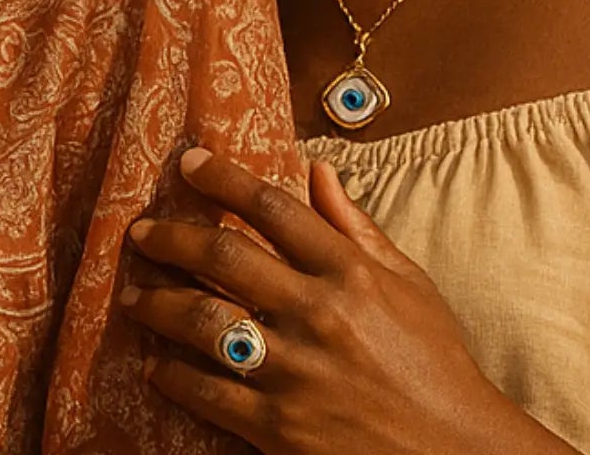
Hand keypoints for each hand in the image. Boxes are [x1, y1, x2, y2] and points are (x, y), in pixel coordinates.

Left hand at [115, 148, 572, 454]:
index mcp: (352, 275)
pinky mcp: (278, 425)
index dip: (223, 177)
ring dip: (155, 304)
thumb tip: (317, 169)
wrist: (456, 451)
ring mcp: (295, 371)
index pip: (273, 208)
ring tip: (133, 296)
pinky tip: (156, 364)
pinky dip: (171, 374)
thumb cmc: (435, 363)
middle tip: (140, 233)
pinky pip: (205, 391)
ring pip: (200, 322)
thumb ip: (357, 228)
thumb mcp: (410, 286)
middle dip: (169, 238)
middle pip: (222, 256)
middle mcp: (319, 315)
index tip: (188, 162)